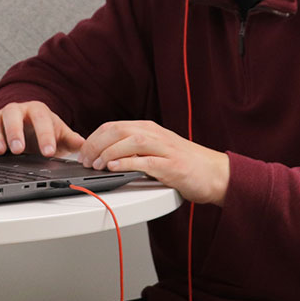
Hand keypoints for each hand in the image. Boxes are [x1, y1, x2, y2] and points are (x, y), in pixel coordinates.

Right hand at [0, 101, 84, 159]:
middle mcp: (17, 111)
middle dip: (15, 132)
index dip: (45, 135)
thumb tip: (85, 145)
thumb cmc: (44, 130)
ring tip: (0, 151)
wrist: (29, 126)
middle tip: (19, 150)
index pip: (41, 119)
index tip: (49, 151)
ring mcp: (0, 118)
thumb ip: (71, 139)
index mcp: (37, 111)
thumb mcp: (60, 134)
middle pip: (13, 115)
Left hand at [78, 120, 229, 205]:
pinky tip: (116, 168)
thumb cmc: (186, 164)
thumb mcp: (157, 150)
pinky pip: (146, 162)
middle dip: (96, 145)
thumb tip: (106, 155)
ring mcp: (165, 149)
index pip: (114, 126)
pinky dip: (128, 164)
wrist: (216, 174)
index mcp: (150, 129)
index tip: (83, 151)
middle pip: (118, 131)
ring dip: (108, 154)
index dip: (94, 138)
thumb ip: (135, 149)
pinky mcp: (172, 166)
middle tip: (85, 160)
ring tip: (97, 165)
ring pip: (130, 142)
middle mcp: (156, 135)